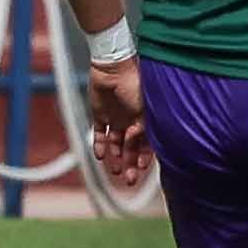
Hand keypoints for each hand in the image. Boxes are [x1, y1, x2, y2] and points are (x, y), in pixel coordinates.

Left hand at [87, 59, 152, 187]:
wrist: (113, 67)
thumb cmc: (135, 83)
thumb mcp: (144, 108)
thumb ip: (142, 128)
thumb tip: (136, 143)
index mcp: (147, 117)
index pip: (148, 142)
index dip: (146, 156)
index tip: (143, 169)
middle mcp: (132, 119)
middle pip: (132, 147)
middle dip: (131, 163)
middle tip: (129, 180)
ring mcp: (116, 117)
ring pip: (116, 143)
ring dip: (116, 157)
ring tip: (115, 170)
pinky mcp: (100, 114)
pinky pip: (99, 134)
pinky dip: (100, 146)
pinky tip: (100, 156)